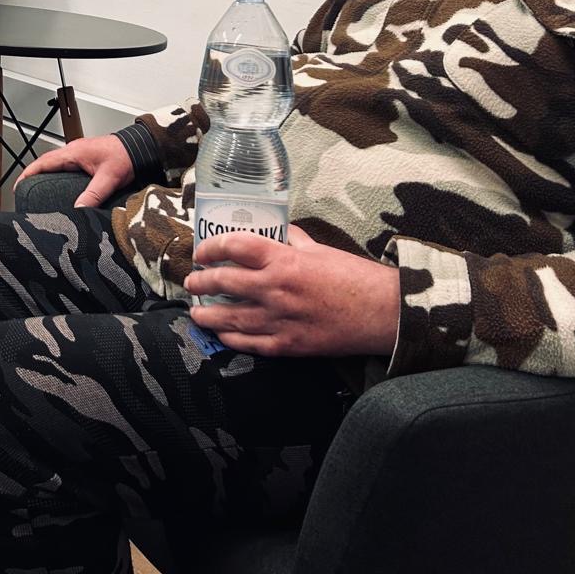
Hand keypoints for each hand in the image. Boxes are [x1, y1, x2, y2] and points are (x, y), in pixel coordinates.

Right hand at [16, 134, 132, 207]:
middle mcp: (74, 151)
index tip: (18, 185)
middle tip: (23, 189)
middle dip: (32, 174)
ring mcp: (80, 153)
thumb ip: (93, 195)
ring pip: (55, 163)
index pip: (44, 162)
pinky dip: (56, 173)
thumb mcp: (108, 178)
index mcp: (74, 152)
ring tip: (36, 188)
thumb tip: (78, 210)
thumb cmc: (126, 155)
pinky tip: (58, 183)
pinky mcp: (86, 157)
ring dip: (44, 173)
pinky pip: (65, 165)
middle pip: (46, 162)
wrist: (141, 146)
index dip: (28, 173)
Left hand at [185, 226, 399, 357]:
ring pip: (230, 317)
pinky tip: (221, 333)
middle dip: (201, 282)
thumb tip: (276, 229)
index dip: (211, 247)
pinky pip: (249, 343)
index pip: (234, 246)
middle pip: (224, 282)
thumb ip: (292, 239)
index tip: (202, 251)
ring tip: (196, 311)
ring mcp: (278, 319)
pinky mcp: (287, 344)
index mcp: (283, 260)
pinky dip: (230, 338)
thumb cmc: (354, 278)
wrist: (382, 313)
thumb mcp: (320, 249)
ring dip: (207, 313)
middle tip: (192, 282)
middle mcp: (275, 289)